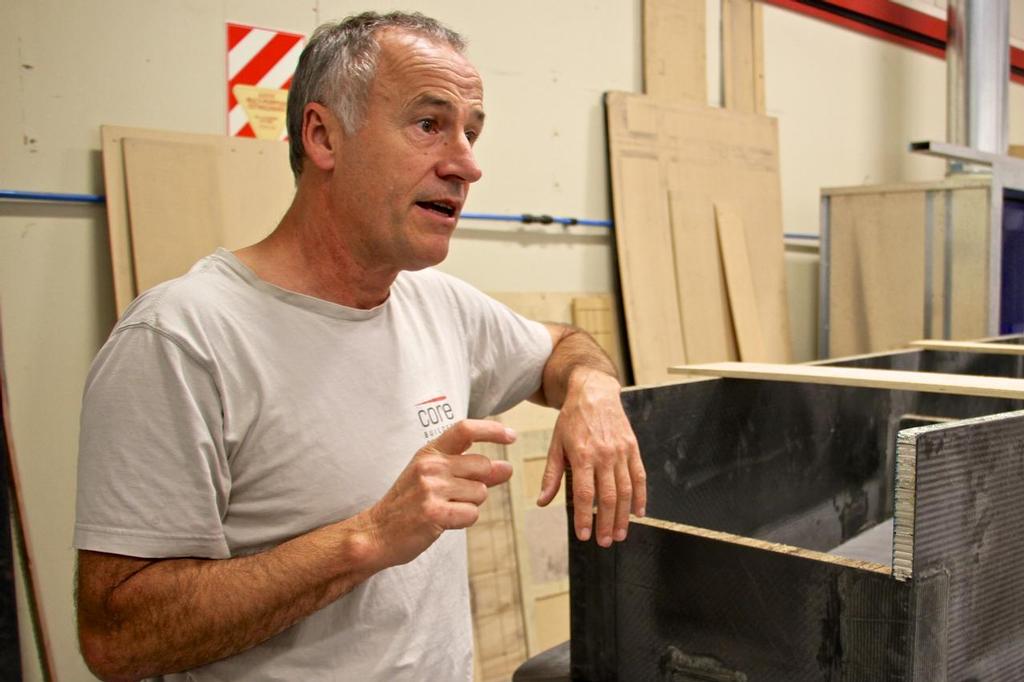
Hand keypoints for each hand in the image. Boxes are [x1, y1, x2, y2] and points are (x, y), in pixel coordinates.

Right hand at [365, 419, 514, 567]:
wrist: (376, 533)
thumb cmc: (408, 505)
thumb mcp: (434, 478)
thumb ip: (470, 471)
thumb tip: (507, 468)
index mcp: (429, 452)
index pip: (465, 429)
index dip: (492, 430)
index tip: (512, 436)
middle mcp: (430, 465)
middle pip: (482, 466)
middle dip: (480, 484)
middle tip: (456, 497)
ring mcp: (431, 488)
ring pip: (480, 493)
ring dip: (470, 505)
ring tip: (445, 510)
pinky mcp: (434, 512)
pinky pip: (472, 514)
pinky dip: (464, 521)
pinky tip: (443, 522)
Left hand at [537, 369, 645, 546]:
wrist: (594, 392)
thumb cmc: (572, 419)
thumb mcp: (556, 444)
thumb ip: (552, 475)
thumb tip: (542, 501)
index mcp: (582, 455)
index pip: (585, 494)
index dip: (585, 518)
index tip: (584, 535)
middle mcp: (604, 455)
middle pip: (608, 496)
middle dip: (607, 523)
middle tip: (605, 542)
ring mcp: (621, 451)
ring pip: (626, 490)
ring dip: (624, 515)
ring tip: (620, 534)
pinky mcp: (633, 448)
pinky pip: (639, 476)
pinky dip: (641, 496)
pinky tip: (638, 512)